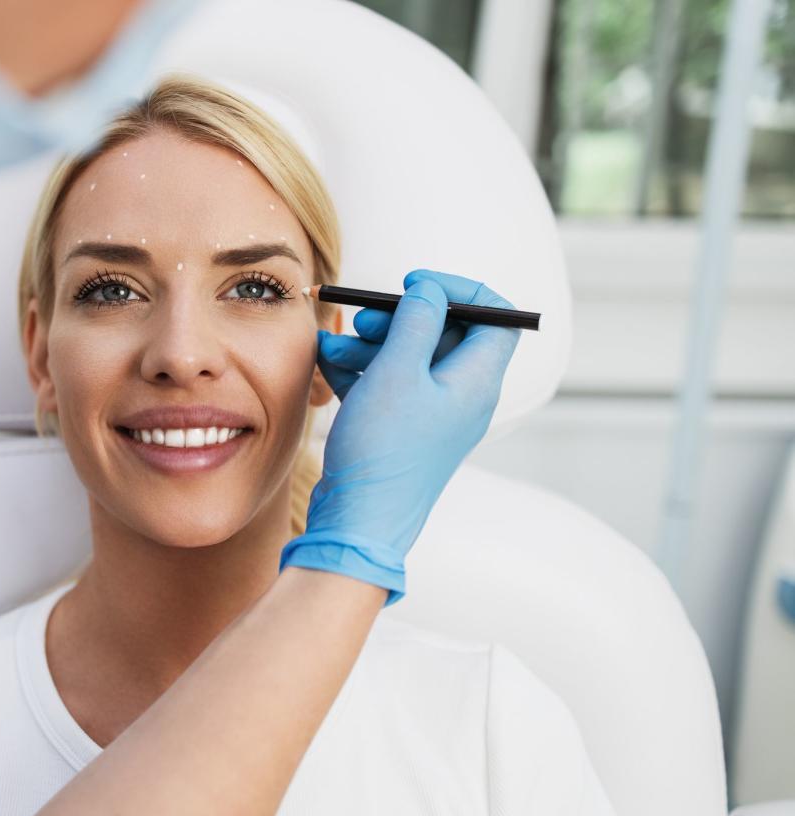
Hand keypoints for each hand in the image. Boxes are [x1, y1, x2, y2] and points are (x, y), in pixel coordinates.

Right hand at [281, 269, 521, 604]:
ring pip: (408, 359)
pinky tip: (327, 363)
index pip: (495, 317)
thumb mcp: (398, 371)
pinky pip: (386, 385)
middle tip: (366, 319)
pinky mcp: (401, 431)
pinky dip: (360, 369)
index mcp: (476, 381)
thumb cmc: (384, 451)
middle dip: (401, 318)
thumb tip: (429, 290)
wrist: (358, 522)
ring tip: (332, 343)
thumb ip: (417, 321)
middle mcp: (460, 397)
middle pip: (444, 334)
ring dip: (370, 344)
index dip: (459, 291)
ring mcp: (430, 415)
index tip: (417, 287)